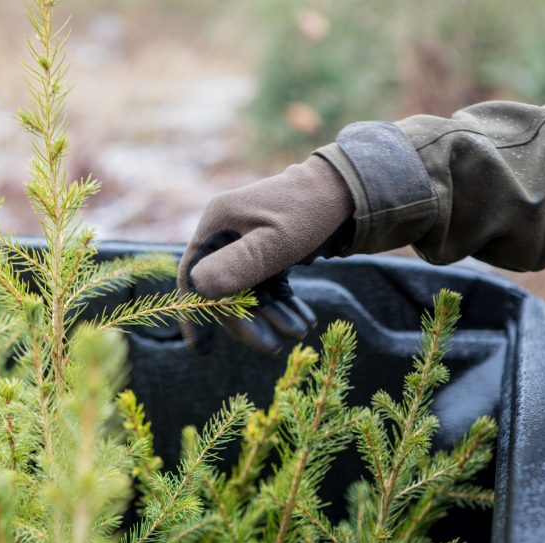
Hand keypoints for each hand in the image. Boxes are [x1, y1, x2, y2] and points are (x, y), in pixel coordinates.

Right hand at [178, 154, 353, 354]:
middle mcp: (227, 232)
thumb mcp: (275, 242)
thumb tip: (197, 288)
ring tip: (301, 332)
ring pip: (250, 291)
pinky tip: (305, 320)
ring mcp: (247, 242)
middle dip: (250, 321)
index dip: (195, 312)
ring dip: (273, 316)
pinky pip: (268, 285)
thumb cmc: (311, 211)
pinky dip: (283, 304)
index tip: (202, 350)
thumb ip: (238, 265)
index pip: (194, 275)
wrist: (350, 190)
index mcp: (218, 224)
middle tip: (275, 348)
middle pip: (225, 288)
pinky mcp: (268, 250)